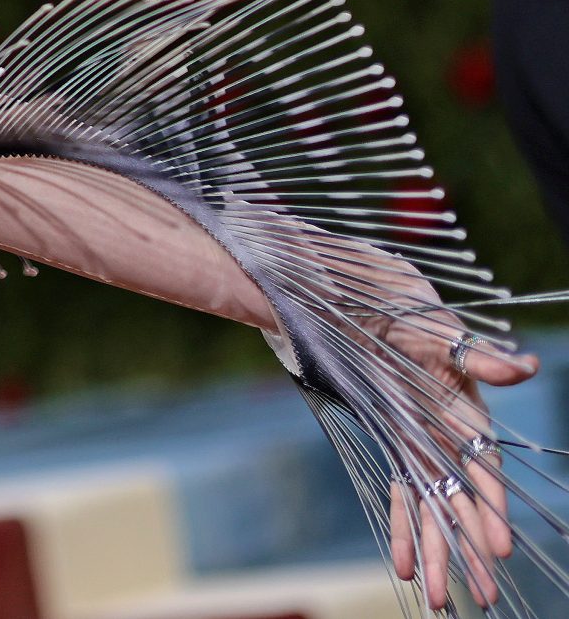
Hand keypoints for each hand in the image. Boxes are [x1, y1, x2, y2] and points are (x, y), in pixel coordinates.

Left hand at [371, 304, 538, 610]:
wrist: (361, 299)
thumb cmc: (407, 311)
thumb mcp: (439, 329)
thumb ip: (478, 355)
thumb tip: (526, 366)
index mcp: (466, 412)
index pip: (482, 470)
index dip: (490, 507)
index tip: (498, 546)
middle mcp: (448, 436)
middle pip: (460, 501)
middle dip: (468, 547)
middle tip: (483, 596)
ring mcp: (423, 443)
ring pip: (432, 507)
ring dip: (437, 551)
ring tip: (439, 598)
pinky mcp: (397, 442)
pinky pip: (402, 492)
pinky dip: (403, 527)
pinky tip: (404, 564)